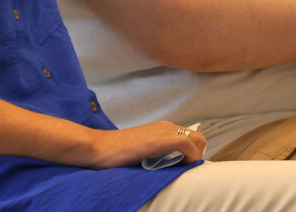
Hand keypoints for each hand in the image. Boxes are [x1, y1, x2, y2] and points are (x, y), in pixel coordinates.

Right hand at [87, 121, 205, 169]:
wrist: (98, 147)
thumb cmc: (115, 153)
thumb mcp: (142, 151)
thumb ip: (156, 153)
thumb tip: (170, 165)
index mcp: (162, 129)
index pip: (190, 137)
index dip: (193, 153)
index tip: (184, 166)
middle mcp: (165, 127)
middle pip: (198, 137)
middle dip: (197, 154)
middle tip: (184, 168)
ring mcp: (163, 131)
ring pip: (195, 138)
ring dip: (194, 155)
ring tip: (180, 168)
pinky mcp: (159, 139)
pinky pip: (186, 144)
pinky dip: (188, 156)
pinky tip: (177, 165)